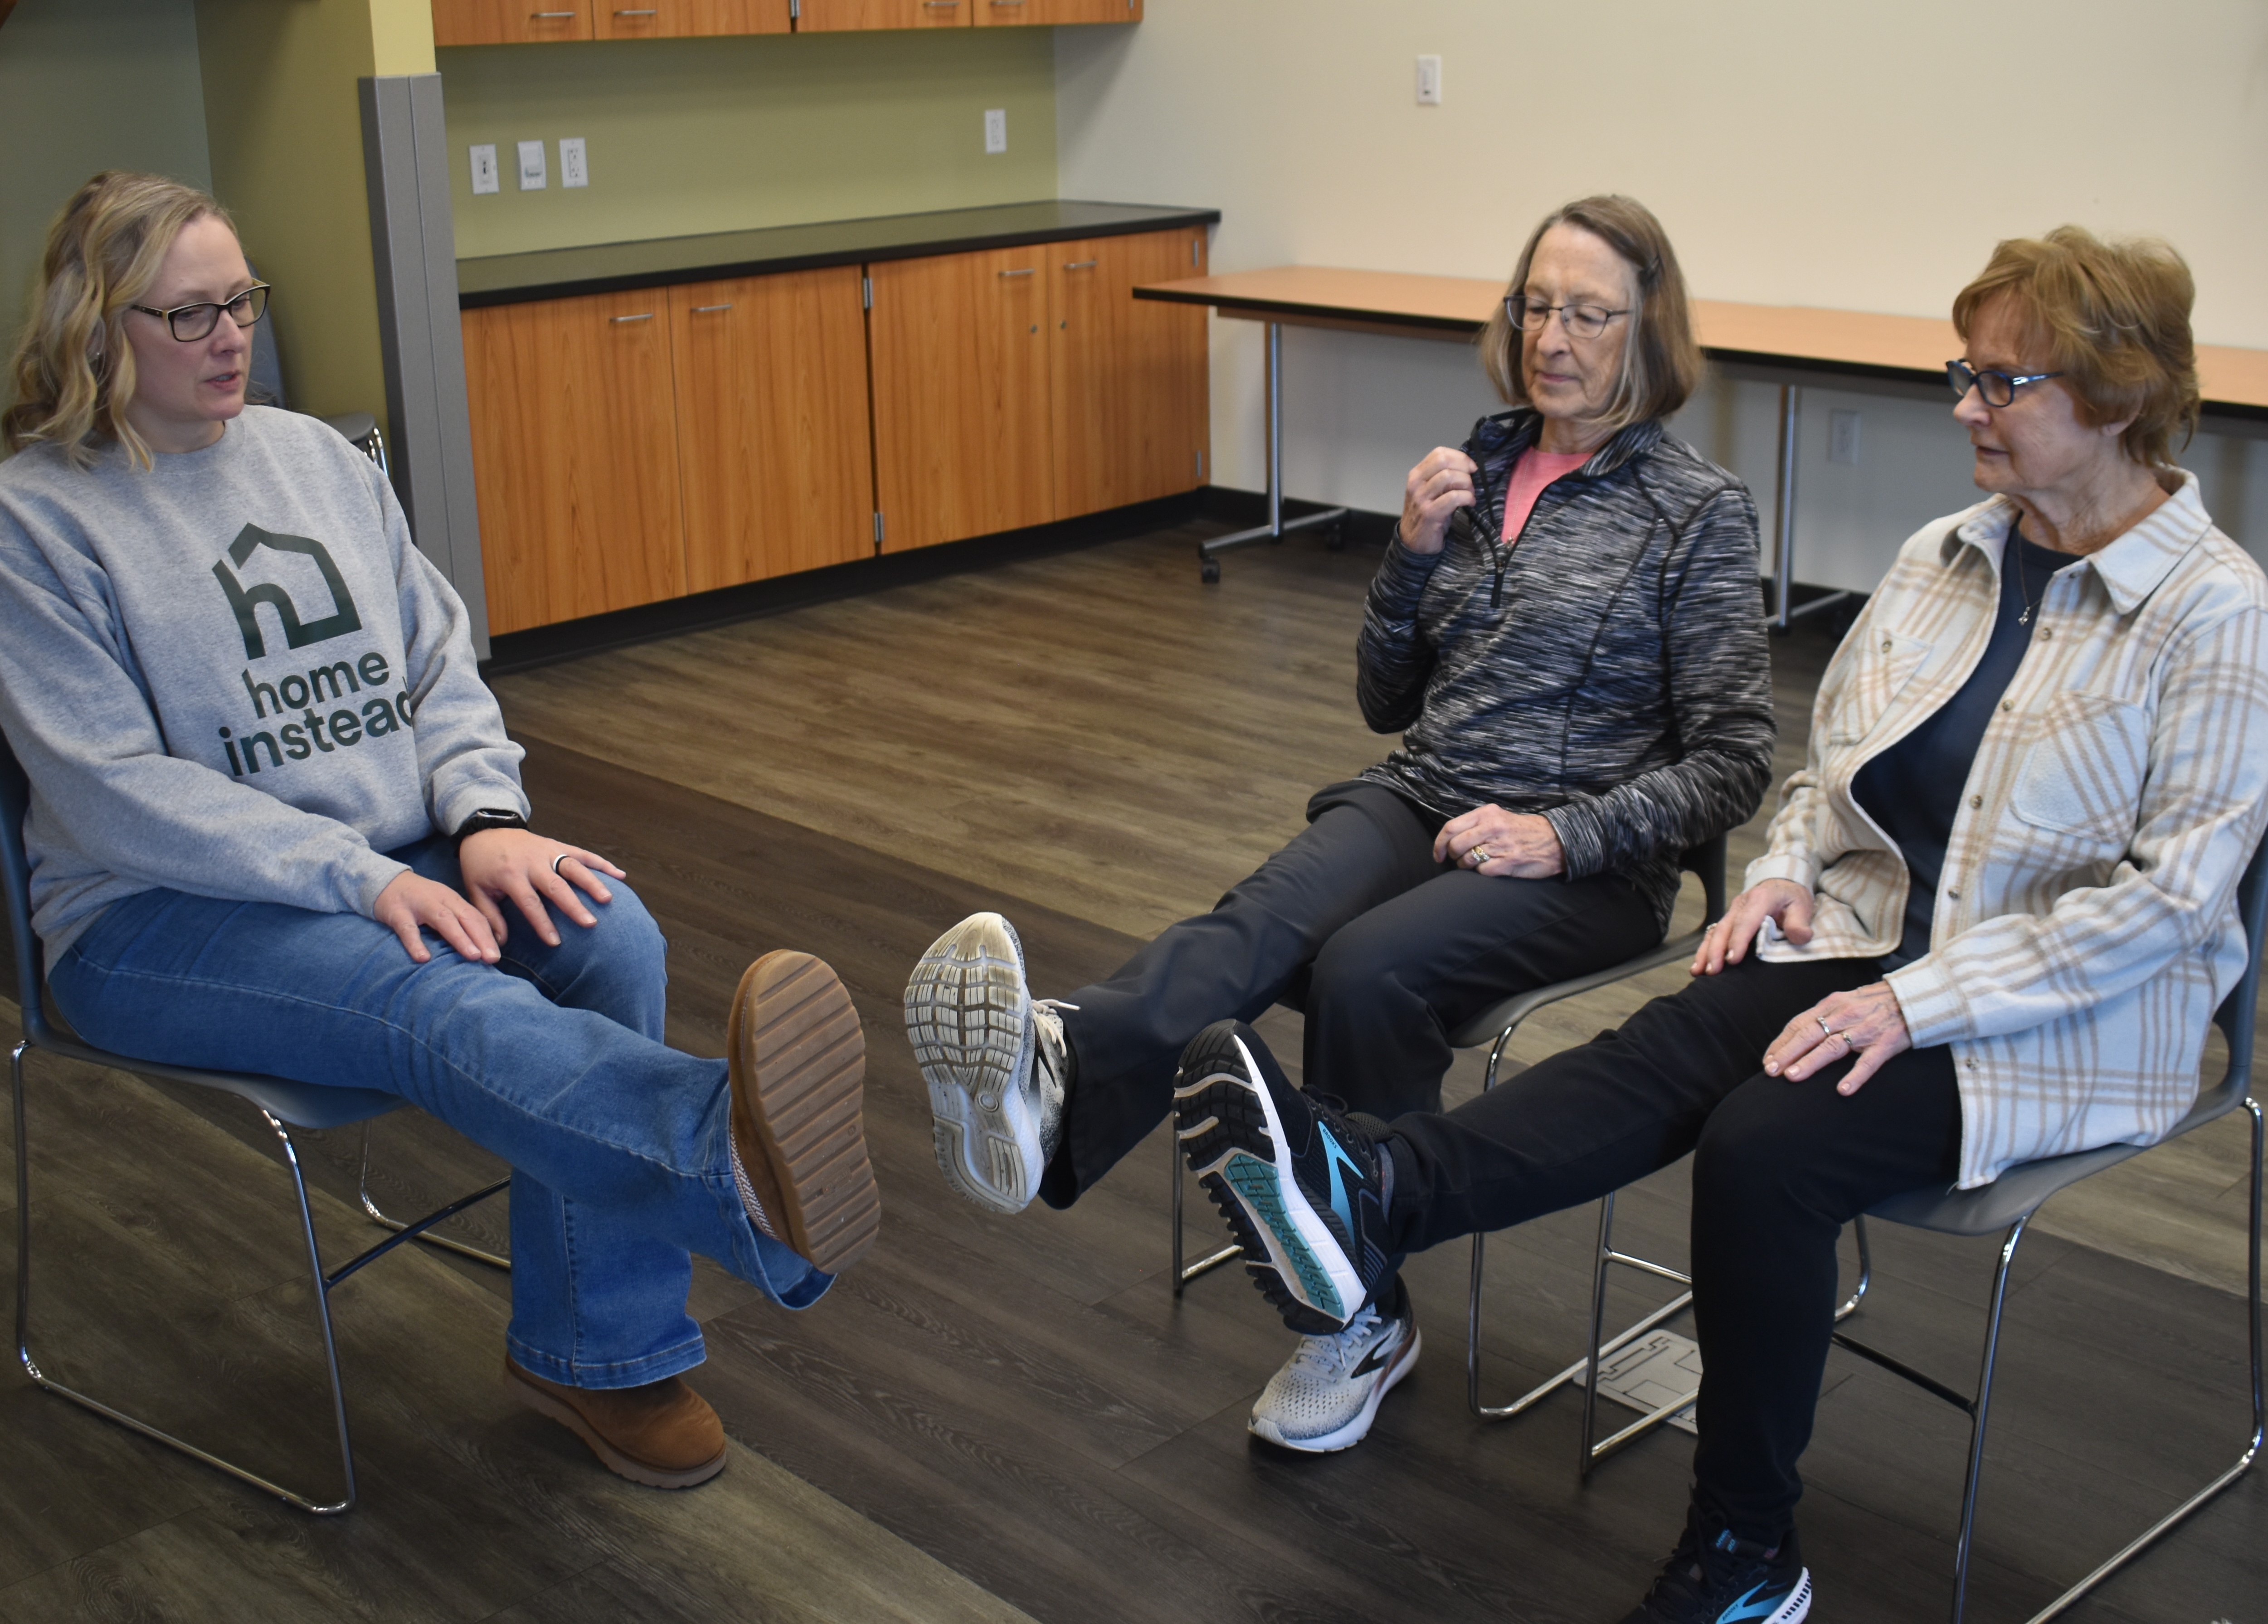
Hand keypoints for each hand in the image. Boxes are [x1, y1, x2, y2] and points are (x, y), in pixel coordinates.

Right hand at [373, 871, 500, 964]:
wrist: (384, 881)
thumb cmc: (419, 900)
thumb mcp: (442, 906)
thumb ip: (458, 922)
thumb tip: (480, 947)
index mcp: (453, 900)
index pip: (476, 917)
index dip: (488, 936)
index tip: (497, 955)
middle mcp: (440, 900)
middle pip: (466, 918)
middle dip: (481, 938)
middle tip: (492, 959)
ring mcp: (419, 904)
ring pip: (443, 920)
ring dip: (460, 938)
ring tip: (473, 956)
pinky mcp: (397, 911)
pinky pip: (407, 929)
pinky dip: (415, 943)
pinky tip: (423, 958)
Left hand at [457, 827, 626, 946]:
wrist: (484, 830)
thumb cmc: (480, 865)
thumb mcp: (476, 891)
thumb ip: (489, 917)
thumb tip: (499, 946)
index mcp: (510, 875)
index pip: (530, 902)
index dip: (543, 923)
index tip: (555, 942)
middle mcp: (531, 862)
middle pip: (556, 885)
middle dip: (574, 905)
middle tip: (590, 923)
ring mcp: (547, 850)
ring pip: (573, 866)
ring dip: (592, 882)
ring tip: (608, 900)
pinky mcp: (556, 844)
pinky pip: (582, 853)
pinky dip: (601, 863)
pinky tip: (620, 875)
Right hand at [1398, 446, 1478, 554]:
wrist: (1413, 542)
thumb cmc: (1427, 514)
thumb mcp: (1432, 491)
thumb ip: (1444, 477)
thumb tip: (1468, 467)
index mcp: (1417, 474)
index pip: (1439, 453)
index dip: (1460, 457)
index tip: (1471, 468)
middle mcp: (1416, 483)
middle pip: (1444, 461)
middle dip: (1464, 469)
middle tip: (1471, 482)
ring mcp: (1421, 498)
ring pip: (1449, 476)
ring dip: (1466, 484)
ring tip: (1470, 494)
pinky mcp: (1430, 513)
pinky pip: (1453, 497)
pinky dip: (1467, 497)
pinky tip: (1470, 503)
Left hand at [1434, 805, 1562, 877]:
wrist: (1556, 840)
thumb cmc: (1523, 830)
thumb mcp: (1499, 817)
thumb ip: (1476, 823)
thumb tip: (1451, 837)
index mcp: (1487, 813)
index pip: (1451, 828)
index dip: (1439, 844)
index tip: (1438, 854)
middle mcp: (1492, 827)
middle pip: (1456, 845)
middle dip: (1452, 856)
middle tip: (1458, 859)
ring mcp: (1501, 845)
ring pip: (1467, 860)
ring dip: (1467, 865)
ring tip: (1477, 862)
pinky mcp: (1509, 862)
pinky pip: (1482, 871)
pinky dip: (1482, 872)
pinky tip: (1491, 867)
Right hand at [1691, 879, 1813, 975]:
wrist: (1781, 885)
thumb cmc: (1791, 898)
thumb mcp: (1802, 906)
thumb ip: (1800, 922)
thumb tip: (1800, 937)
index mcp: (1760, 899)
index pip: (1746, 921)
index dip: (1738, 940)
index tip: (1732, 959)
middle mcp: (1741, 904)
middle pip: (1725, 928)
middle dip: (1716, 950)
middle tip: (1712, 971)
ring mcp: (1732, 912)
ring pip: (1715, 932)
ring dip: (1706, 952)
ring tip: (1699, 972)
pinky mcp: (1728, 920)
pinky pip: (1713, 935)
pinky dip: (1705, 950)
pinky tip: (1699, 966)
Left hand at [1764, 981, 1912, 1094]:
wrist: (1914, 997)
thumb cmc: (1874, 1003)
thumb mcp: (1844, 1002)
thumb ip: (1822, 1017)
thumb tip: (1795, 1037)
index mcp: (1831, 1005)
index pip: (1799, 1024)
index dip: (1781, 1043)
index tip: (1767, 1060)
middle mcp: (1845, 1015)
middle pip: (1810, 1034)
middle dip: (1787, 1053)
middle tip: (1771, 1071)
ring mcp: (1865, 1030)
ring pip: (1833, 1046)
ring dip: (1811, 1062)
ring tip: (1793, 1077)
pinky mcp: (1886, 1043)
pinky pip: (1868, 1062)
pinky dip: (1855, 1076)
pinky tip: (1843, 1091)